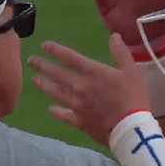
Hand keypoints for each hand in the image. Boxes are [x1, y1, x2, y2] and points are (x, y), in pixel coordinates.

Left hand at [27, 33, 150, 145]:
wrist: (130, 129)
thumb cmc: (133, 97)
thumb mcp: (132, 71)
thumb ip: (121, 53)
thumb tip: (113, 36)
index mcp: (92, 72)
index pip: (69, 58)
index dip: (55, 50)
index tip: (44, 45)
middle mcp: (80, 86)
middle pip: (56, 74)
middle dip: (42, 66)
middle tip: (31, 61)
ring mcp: (77, 105)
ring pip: (55, 93)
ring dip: (44, 85)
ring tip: (35, 80)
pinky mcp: (78, 121)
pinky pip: (62, 115)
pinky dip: (55, 111)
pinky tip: (50, 109)